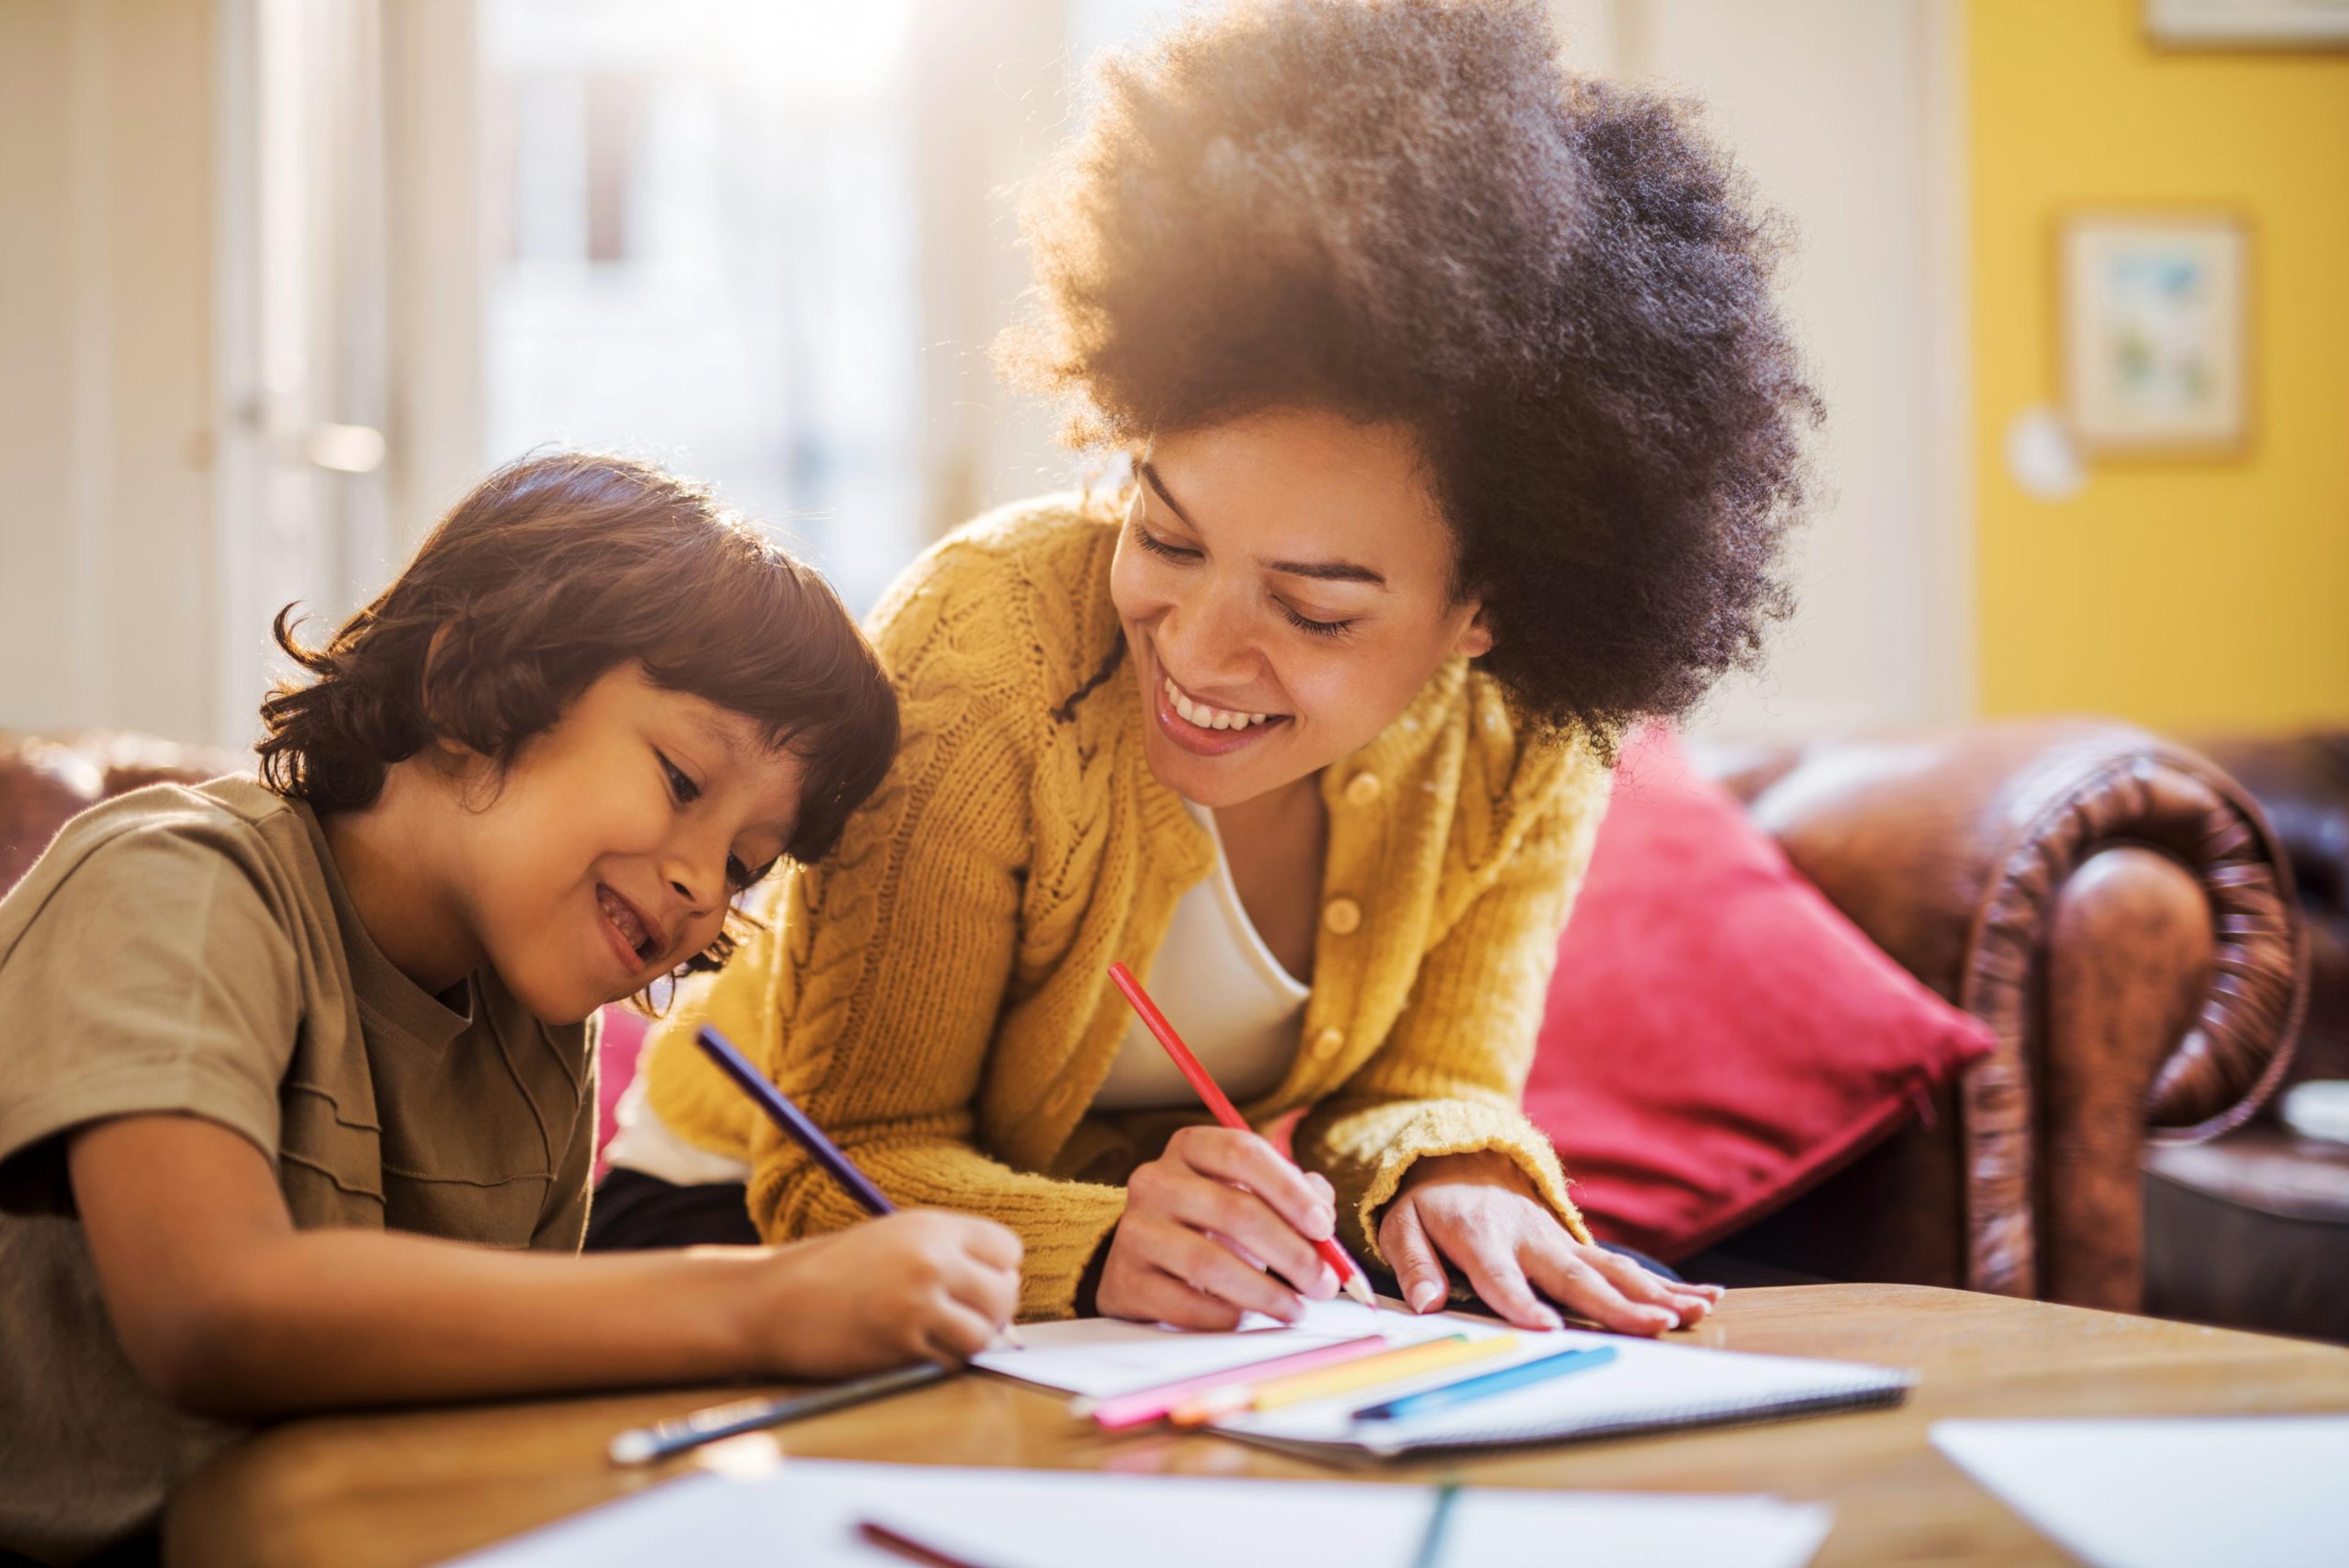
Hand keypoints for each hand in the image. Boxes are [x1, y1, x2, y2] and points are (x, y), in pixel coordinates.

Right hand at [749, 1209, 1022, 1375]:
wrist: (771, 1302)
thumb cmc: (828, 1271)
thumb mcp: (891, 1238)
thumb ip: (944, 1253)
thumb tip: (999, 1287)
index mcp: (931, 1226)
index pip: (1007, 1249)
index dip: (997, 1270)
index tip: (976, 1283)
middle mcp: (931, 1260)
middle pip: (1004, 1293)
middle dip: (991, 1311)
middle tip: (964, 1318)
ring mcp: (919, 1303)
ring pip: (983, 1334)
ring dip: (967, 1341)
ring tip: (936, 1336)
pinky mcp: (903, 1344)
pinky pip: (950, 1362)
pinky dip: (939, 1362)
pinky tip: (909, 1350)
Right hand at [1095, 1125, 1342, 1329]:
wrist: (1146, 1260)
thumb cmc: (1213, 1223)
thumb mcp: (1249, 1193)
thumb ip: (1296, 1193)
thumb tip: (1323, 1214)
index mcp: (1190, 1147)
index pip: (1242, 1152)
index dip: (1290, 1191)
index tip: (1324, 1229)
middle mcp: (1155, 1181)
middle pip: (1234, 1210)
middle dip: (1292, 1253)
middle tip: (1324, 1284)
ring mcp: (1135, 1230)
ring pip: (1210, 1263)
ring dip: (1265, 1293)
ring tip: (1295, 1310)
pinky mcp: (1125, 1280)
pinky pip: (1184, 1304)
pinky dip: (1224, 1316)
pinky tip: (1247, 1319)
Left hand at [1377, 1151, 1721, 1335]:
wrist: (1458, 1157)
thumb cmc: (1428, 1203)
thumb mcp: (1401, 1225)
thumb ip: (1413, 1264)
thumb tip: (1424, 1303)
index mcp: (1479, 1235)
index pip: (1500, 1274)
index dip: (1520, 1301)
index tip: (1547, 1328)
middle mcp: (1528, 1237)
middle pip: (1573, 1275)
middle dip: (1615, 1303)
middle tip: (1656, 1325)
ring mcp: (1558, 1239)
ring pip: (1610, 1268)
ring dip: (1653, 1292)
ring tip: (1694, 1313)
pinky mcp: (1576, 1245)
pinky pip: (1622, 1266)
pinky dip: (1663, 1283)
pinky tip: (1703, 1298)